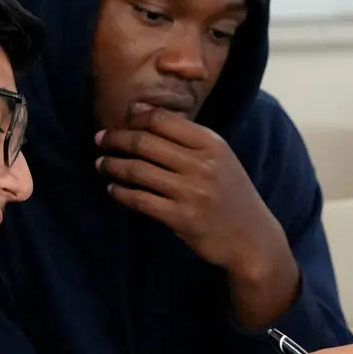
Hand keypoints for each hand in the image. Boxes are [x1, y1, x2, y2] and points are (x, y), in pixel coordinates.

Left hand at [95, 109, 292, 280]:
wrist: (252, 238)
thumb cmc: (231, 195)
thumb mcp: (221, 159)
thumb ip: (189, 140)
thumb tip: (144, 115)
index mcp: (211, 144)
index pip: (162, 120)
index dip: (133, 119)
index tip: (118, 122)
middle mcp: (202, 164)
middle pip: (145, 141)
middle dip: (116, 138)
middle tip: (100, 139)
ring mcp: (191, 192)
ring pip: (138, 170)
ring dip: (113, 164)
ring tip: (101, 164)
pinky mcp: (181, 217)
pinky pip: (140, 200)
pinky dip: (121, 192)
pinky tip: (113, 189)